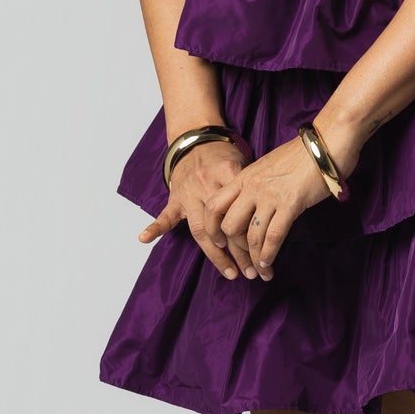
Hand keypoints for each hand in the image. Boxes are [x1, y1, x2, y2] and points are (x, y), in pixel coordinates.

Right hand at [139, 138, 252, 278]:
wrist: (197, 140)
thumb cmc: (224, 158)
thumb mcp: (244, 165)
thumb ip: (252, 190)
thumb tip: (269, 220)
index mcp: (227, 174)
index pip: (240, 210)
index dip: (251, 234)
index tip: (264, 253)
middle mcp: (207, 184)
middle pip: (223, 225)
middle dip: (238, 252)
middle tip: (252, 271)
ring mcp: (189, 193)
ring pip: (201, 228)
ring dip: (215, 254)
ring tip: (231, 273)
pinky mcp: (175, 198)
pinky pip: (165, 215)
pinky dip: (155, 227)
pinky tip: (145, 238)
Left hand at [207, 131, 358, 280]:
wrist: (325, 143)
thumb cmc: (303, 154)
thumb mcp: (269, 165)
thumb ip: (258, 183)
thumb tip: (256, 203)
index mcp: (245, 176)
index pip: (215, 206)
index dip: (213, 228)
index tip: (221, 242)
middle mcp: (252, 187)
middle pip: (229, 225)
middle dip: (235, 248)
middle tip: (244, 259)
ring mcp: (270, 196)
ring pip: (251, 235)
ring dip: (254, 258)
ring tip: (260, 271)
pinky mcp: (290, 204)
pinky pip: (273, 236)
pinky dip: (269, 254)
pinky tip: (269, 263)